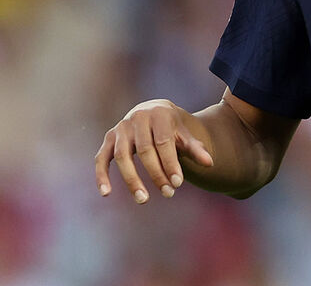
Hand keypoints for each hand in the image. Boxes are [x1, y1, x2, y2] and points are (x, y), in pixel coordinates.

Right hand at [94, 99, 213, 203]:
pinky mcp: (108, 139)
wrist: (152, 111)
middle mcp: (137, 118)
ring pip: (122, 156)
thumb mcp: (184, 134)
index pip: (163, 142)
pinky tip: (106, 193)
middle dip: (156, 174)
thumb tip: (209, 163)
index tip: (177, 184)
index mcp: (158, 114)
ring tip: (143, 199)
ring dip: (132, 179)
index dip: (170, 164)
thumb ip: (195, 149)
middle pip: (145, 151)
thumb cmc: (171, 127)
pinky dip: (101, 175)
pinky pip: (101, 158)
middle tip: (168, 194)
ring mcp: (120, 128)